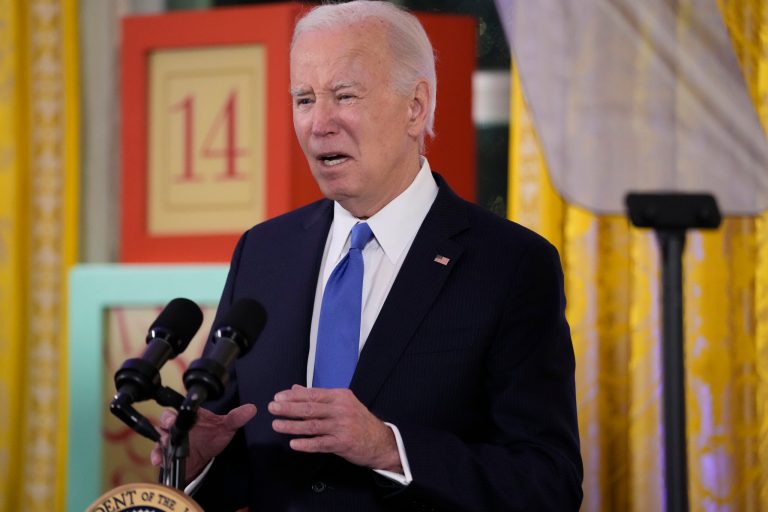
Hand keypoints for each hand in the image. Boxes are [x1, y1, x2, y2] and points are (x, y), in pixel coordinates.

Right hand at [150, 403, 256, 478]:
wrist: (202, 461)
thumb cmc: (212, 439)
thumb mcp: (226, 428)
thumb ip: (236, 418)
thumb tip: (252, 408)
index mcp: (193, 414)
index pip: (185, 406)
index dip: (182, 406)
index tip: (183, 410)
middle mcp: (179, 423)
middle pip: (168, 417)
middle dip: (168, 419)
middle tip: (171, 423)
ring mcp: (171, 437)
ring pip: (161, 433)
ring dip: (162, 437)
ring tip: (166, 442)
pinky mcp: (166, 452)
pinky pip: (157, 452)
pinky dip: (157, 455)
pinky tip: (160, 460)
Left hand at [269, 384, 401, 472]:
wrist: (380, 441)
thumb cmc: (358, 421)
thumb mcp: (342, 403)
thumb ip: (318, 397)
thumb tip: (295, 389)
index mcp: (340, 396)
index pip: (313, 394)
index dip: (294, 396)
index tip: (278, 397)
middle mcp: (341, 409)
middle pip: (310, 409)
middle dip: (288, 408)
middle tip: (272, 408)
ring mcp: (342, 427)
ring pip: (312, 426)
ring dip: (292, 426)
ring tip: (276, 425)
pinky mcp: (342, 443)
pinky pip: (320, 444)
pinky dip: (306, 444)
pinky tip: (293, 444)